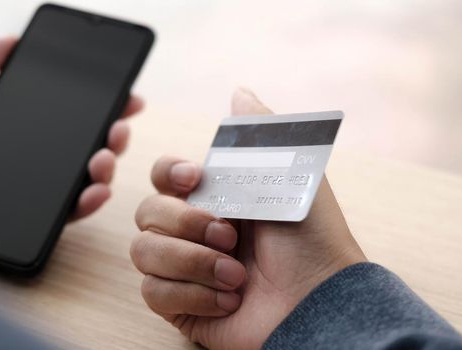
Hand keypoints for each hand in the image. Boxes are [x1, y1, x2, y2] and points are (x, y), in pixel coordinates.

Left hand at [0, 37, 142, 233]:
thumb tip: (16, 40)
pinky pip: (55, 219)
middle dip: (109, 136)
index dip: (93, 109)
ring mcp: (12, 196)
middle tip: (120, 125)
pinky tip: (94, 188)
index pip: (56, 118)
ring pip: (73, 185)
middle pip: (74, 152)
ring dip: (103, 168)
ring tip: (106, 154)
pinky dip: (83, 205)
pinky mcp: (7, 226)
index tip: (125, 97)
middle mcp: (12, 163)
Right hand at [131, 88, 366, 348]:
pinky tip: (230, 299)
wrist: (318, 303)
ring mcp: (186, 270)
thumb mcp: (291, 175)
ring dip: (194, 262)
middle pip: (146, 213)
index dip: (168, 173)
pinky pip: (153, 292)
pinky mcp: (181, 306)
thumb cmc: (311, 241)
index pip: (163, 177)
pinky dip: (194, 294)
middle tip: (231, 236)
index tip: (195, 178)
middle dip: (188, 224)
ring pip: (143, 252)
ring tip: (237, 275)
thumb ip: (260, 133)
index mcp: (215, 199)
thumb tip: (238, 91)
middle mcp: (195, 232)